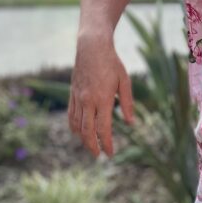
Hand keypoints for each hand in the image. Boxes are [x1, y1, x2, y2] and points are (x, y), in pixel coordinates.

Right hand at [68, 32, 134, 156]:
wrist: (91, 46)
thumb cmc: (111, 62)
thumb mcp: (124, 81)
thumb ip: (127, 103)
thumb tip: (130, 123)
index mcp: (103, 99)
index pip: (102, 128)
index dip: (106, 143)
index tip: (110, 153)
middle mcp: (88, 101)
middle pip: (87, 131)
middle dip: (92, 146)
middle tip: (99, 155)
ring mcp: (78, 97)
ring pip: (77, 125)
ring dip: (82, 139)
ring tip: (90, 146)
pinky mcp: (72, 93)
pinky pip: (71, 114)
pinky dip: (73, 126)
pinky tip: (78, 132)